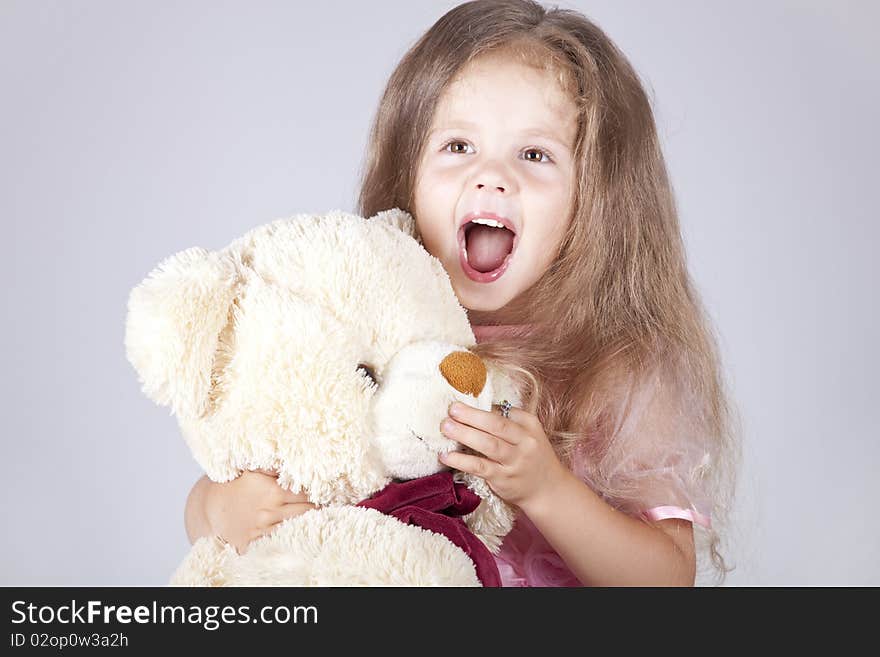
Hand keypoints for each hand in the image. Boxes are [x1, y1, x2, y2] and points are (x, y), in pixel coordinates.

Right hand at [204, 469, 316, 553]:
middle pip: (308, 513)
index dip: (320, 494)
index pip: (309, 495)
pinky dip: (291, 540)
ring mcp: (263, 531)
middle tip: (328, 507)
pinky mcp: (255, 545)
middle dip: (319, 510)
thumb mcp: (255, 470)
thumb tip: (299, 458)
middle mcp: (270, 512)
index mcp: (274, 492)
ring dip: (308, 525)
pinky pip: (281, 544)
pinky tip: (298, 535)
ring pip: (298, 530)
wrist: (210, 507)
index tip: (327, 494)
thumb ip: (276, 467)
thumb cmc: (236, 486)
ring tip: (318, 520)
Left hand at [438, 401, 568, 508]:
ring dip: (464, 434)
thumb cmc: (532, 457)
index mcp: (530, 426)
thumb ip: (509, 420)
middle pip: (496, 425)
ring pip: (488, 445)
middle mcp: (524, 442)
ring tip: (446, 427)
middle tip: (451, 409)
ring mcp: (514, 462)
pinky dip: (461, 460)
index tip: (459, 402)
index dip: (481, 407)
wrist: (548, 490)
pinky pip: (479, 467)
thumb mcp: (529, 434)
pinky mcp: (502, 479)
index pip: (504, 412)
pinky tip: (446, 456)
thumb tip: (479, 407)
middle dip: (471, 416)